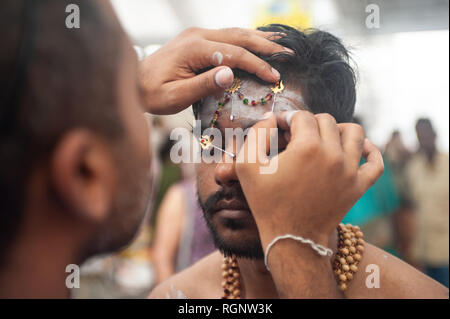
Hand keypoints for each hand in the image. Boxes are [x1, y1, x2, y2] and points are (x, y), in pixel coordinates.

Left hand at [139, 27, 291, 114]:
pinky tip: (256, 41)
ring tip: (280, 44)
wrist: (133, 82)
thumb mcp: (175, 96)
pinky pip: (226, 35)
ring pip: (234, 32)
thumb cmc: (152, 94)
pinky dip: (245, 39)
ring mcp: (197, 34)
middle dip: (265, 45)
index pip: (234, 54)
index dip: (257, 65)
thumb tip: (231, 74)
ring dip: (258, 38)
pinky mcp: (197, 39)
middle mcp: (197, 35)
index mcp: (194, 48)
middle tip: (288, 53)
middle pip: (239, 36)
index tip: (274, 77)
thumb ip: (203, 85)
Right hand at [235, 111, 383, 247]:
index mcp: (307, 147)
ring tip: (322, 139)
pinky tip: (356, 149)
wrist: (291, 238)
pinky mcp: (359, 186)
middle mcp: (334, 155)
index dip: (287, 118)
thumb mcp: (247, 165)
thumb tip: (271, 117)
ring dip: (338, 129)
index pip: (301, 117)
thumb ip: (257, 134)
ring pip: (355, 132)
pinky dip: (370, 150)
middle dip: (308, 123)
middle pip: (327, 121)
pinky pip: (376, 161)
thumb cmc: (266, 202)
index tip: (279, 128)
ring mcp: (350, 171)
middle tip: (295, 136)